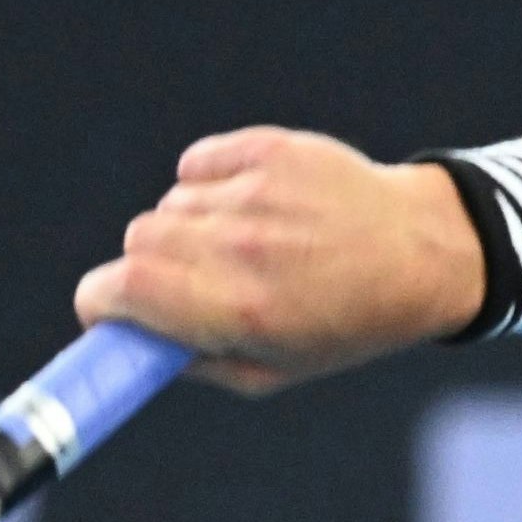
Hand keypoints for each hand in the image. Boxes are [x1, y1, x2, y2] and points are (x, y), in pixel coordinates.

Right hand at [72, 127, 487, 393]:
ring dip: (185, 229)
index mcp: (242, 310)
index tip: (105, 311)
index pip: (123, 288)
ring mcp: (258, 192)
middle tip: (184, 285)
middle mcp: (245, 247)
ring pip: (168, 206)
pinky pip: (197, 165)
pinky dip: (206, 185)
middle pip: (137, 241)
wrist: (422, 252)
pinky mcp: (270, 149)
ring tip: (239, 246)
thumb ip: (195, 361)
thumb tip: (130, 340)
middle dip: (144, 268)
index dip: (100, 303)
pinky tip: (246, 206)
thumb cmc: (345, 324)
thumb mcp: (274, 371)